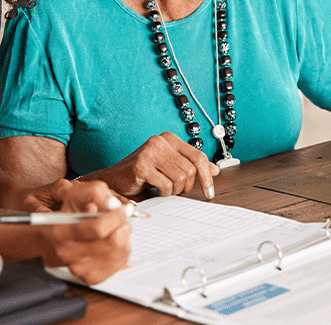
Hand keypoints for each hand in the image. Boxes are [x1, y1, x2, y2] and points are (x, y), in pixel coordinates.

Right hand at [35, 180, 131, 284]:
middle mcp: (66, 253)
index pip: (97, 229)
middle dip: (123, 225)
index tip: (124, 209)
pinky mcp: (90, 278)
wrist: (67, 230)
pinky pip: (120, 264)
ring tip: (116, 229)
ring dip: (124, 237)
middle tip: (122, 218)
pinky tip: (113, 242)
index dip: (116, 217)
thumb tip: (113, 204)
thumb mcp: (80, 192)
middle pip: (111, 242)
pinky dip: (122, 251)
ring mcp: (78, 268)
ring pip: (119, 253)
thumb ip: (96, 192)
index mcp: (61, 231)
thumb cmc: (74, 210)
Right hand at [96, 131, 220, 198]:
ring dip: (174, 190)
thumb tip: (215, 170)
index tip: (210, 192)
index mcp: (169, 138)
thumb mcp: (170, 166)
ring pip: (179, 178)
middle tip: (175, 189)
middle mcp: (160, 141)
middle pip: (190, 169)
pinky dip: (164, 192)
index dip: (207, 176)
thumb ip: (191, 166)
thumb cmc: (143, 173)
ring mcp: (150, 152)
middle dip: (186, 186)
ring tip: (163, 188)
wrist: (115, 179)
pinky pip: (166, 185)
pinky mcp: (141, 166)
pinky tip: (155, 189)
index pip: (198, 156)